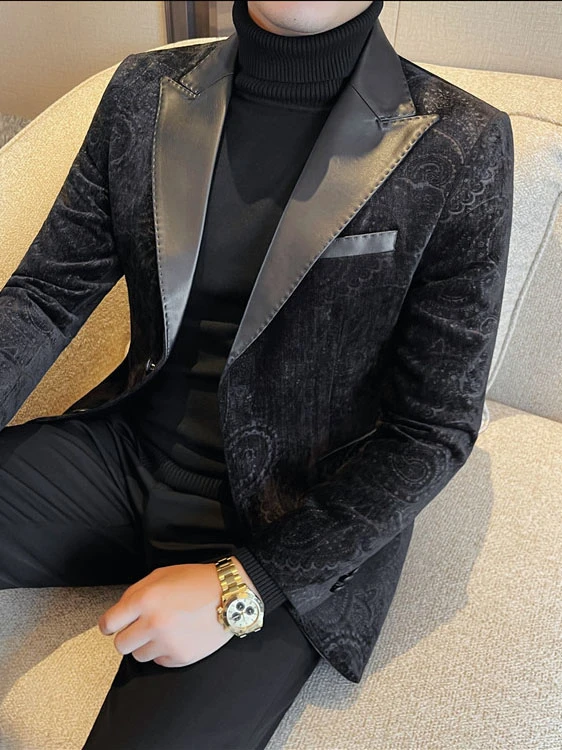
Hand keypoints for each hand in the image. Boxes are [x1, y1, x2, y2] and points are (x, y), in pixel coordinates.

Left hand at [98, 559, 254, 667]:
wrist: (230, 594)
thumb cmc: (196, 580)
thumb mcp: (162, 574)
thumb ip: (136, 592)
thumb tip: (120, 611)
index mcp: (145, 599)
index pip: (109, 623)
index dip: (109, 624)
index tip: (112, 626)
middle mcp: (153, 623)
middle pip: (120, 645)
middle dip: (127, 636)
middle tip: (141, 627)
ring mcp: (167, 643)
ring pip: (139, 656)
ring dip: (147, 645)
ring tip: (164, 630)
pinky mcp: (181, 657)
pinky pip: (159, 662)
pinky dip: (164, 652)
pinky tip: (177, 636)